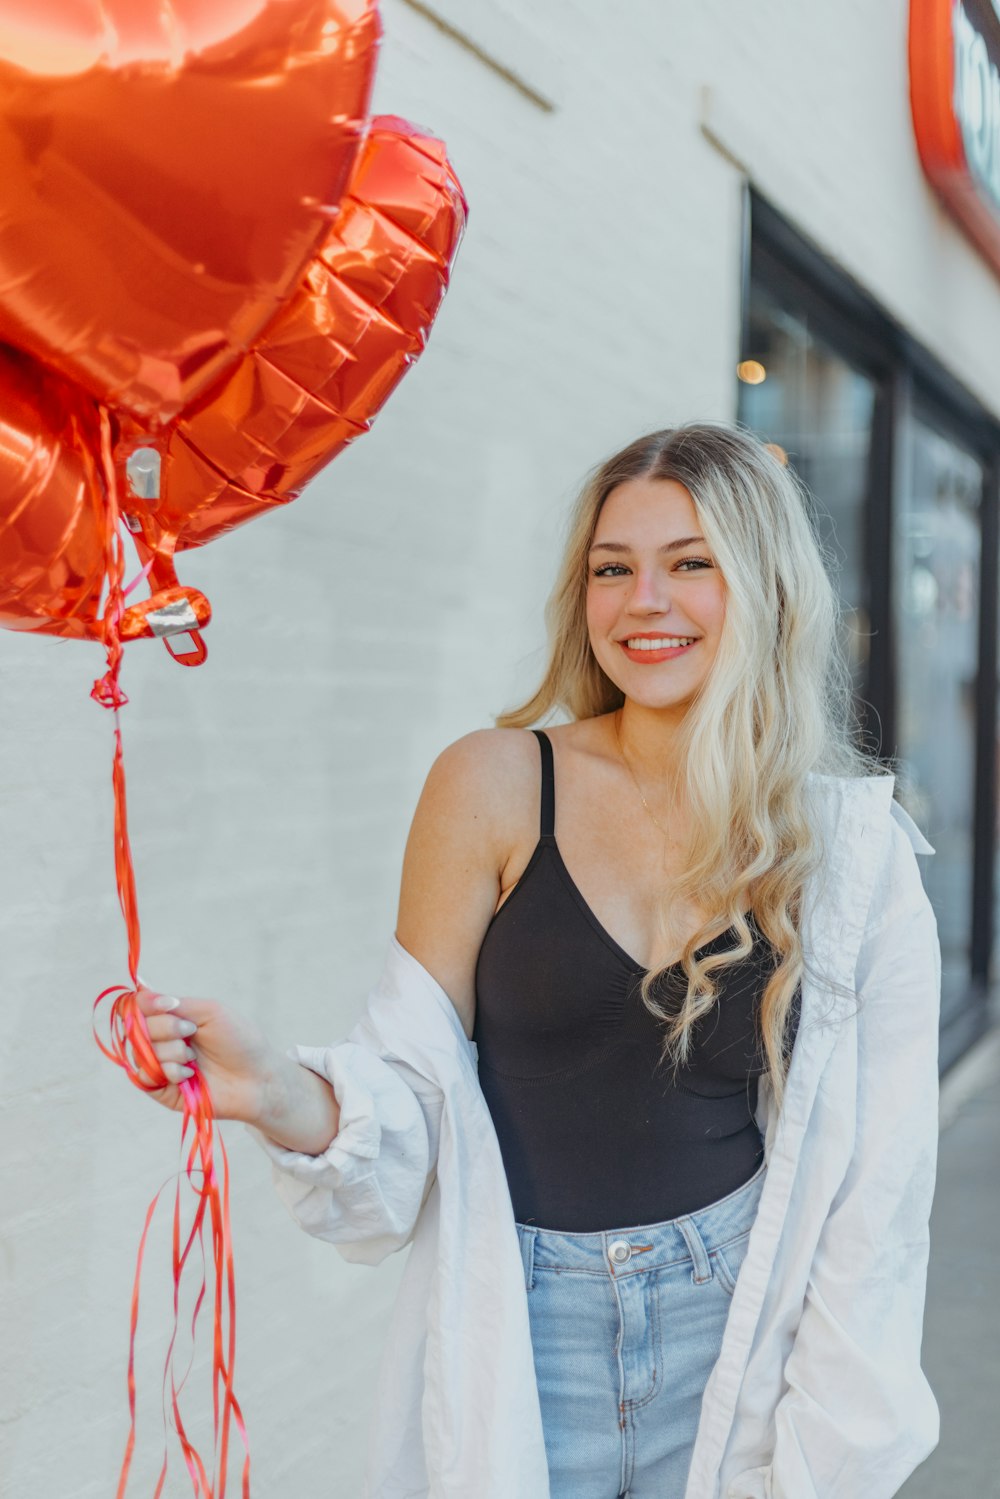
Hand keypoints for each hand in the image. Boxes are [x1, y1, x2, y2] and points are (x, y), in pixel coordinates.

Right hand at [133, 984, 279, 1123]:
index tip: (167, 1006)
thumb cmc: (239, 1041)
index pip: (140, 1007)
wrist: (257, 1077)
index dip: (146, 1004)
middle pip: (137, 1028)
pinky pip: (145, 1077)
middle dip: (166, 1028)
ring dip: (171, 1052)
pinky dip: (168, 1072)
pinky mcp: (162, 1090)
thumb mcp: (210, 1012)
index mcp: (173, 1019)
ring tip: (194, 1058)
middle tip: (191, 1032)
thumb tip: (142, 990)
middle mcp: (163, 1040)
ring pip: (142, 1052)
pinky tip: (188, 1075)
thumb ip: (177, 1004)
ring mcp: (161, 1065)